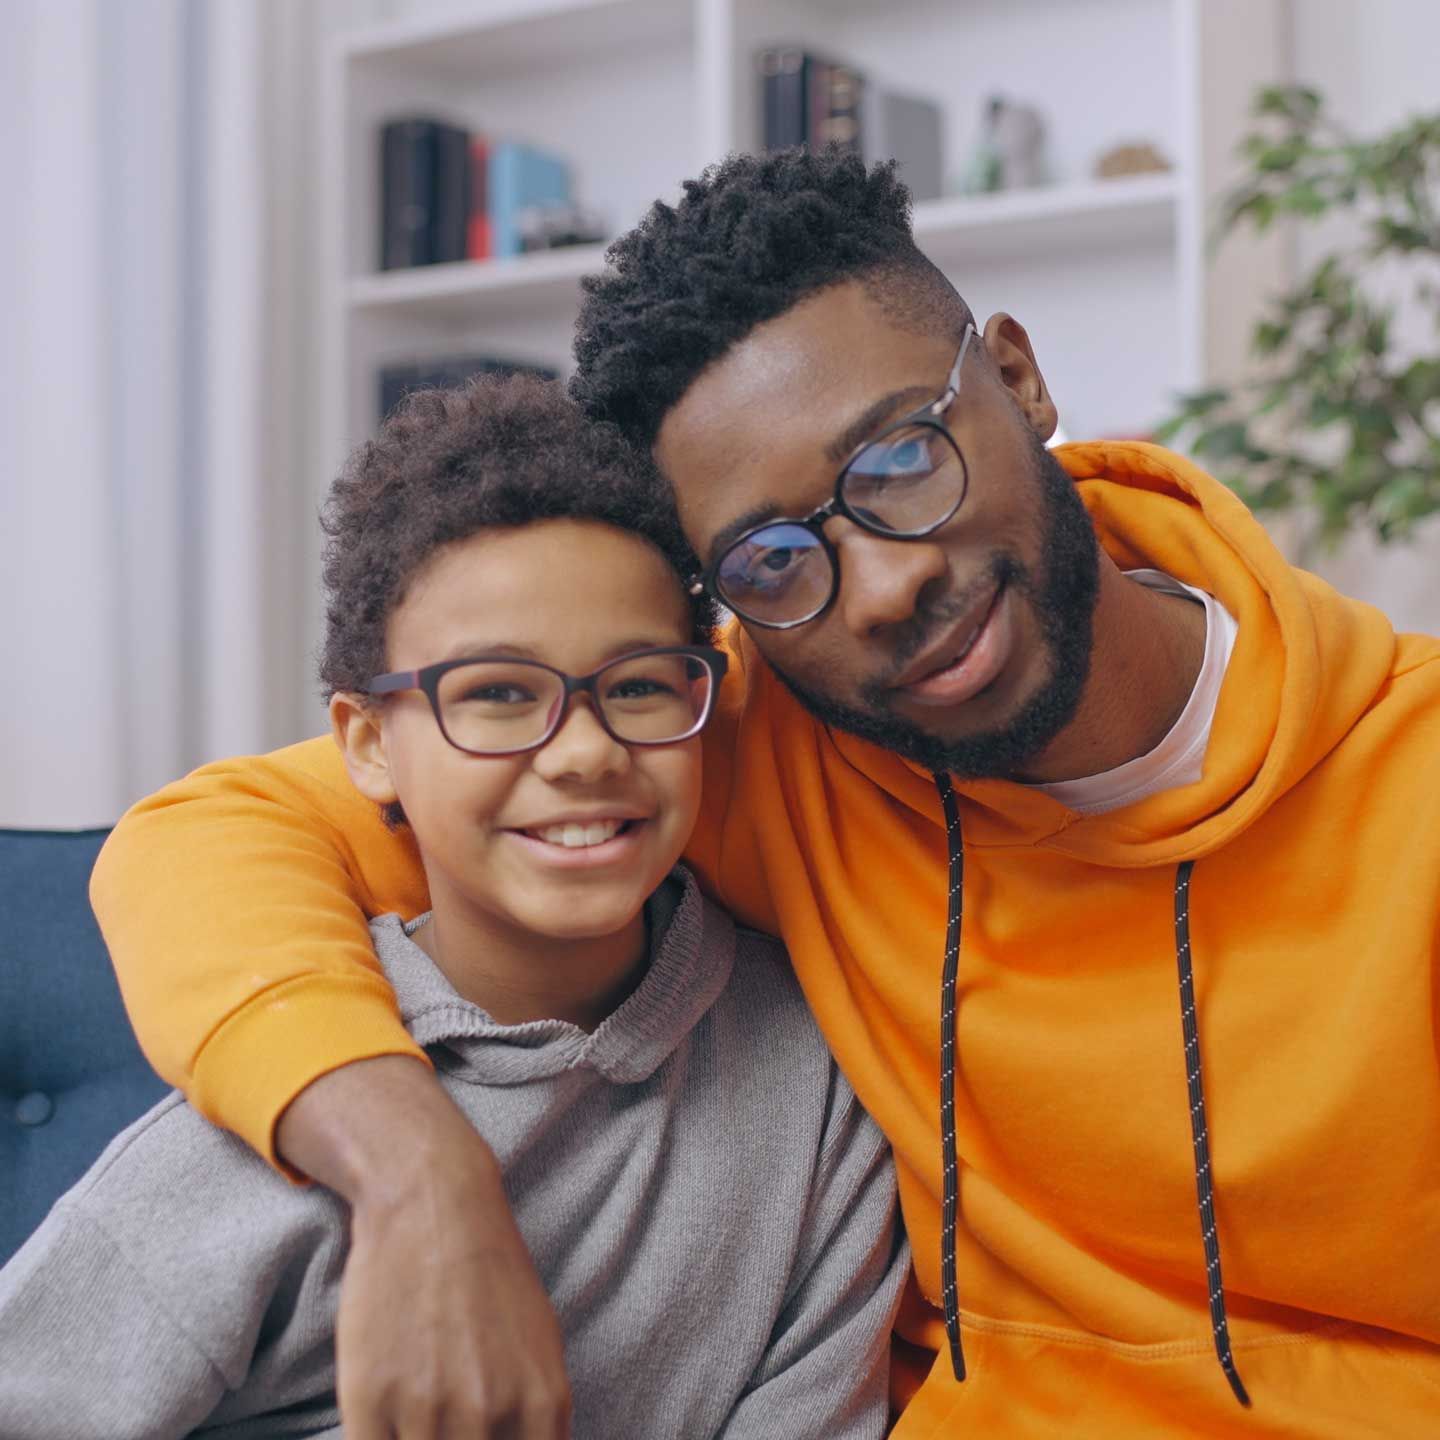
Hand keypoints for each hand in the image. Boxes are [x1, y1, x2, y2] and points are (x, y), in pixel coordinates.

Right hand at [278, 1057, 570, 1437]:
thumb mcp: (540, 1346)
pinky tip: (381, 1424)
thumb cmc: (487, 1273)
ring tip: (417, 1408)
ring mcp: (427, 1408)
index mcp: (543, 1405)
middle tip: (444, 1425)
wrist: (431, 1202)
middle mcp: (490, 1413)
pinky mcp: (369, 1398)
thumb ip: (536, 1419)